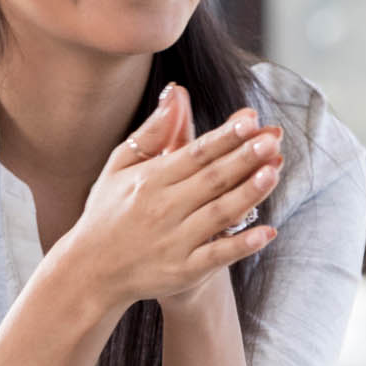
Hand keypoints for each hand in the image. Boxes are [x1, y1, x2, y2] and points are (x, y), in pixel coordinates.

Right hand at [53, 84, 282, 311]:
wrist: (91, 271)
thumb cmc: (108, 212)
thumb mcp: (120, 167)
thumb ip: (152, 133)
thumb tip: (176, 94)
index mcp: (150, 180)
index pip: (195, 153)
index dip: (224, 137)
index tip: (251, 120)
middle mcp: (163, 208)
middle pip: (211, 179)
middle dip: (244, 158)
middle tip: (273, 140)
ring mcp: (175, 241)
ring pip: (219, 213)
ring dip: (248, 193)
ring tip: (274, 172)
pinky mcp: (183, 271)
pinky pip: (217, 256)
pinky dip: (242, 245)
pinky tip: (268, 232)